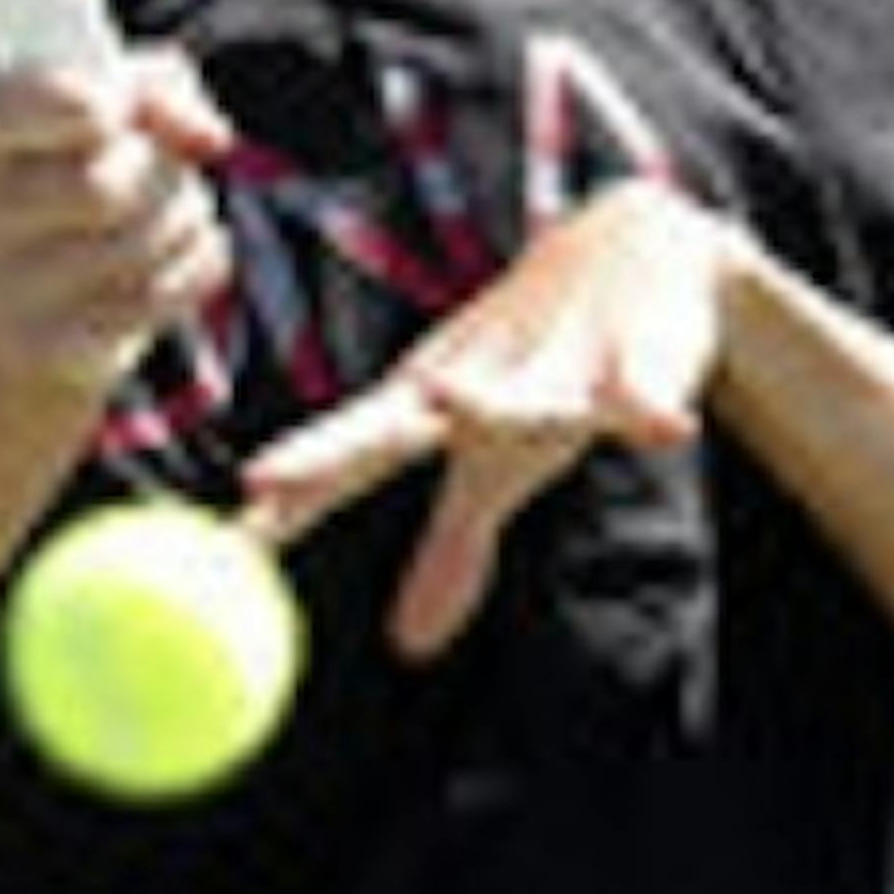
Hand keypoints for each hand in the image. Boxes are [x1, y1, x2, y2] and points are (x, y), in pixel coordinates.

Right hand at [0, 48, 233, 388]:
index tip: (119, 113)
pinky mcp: (42, 351)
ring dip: (186, 210)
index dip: (112, 100)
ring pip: (139, 241)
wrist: (31, 299)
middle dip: (157, 168)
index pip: (51, 101)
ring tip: (173, 206)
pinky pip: (159, 296)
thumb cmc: (68, 171)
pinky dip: (196, 261)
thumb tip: (211, 139)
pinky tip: (179, 252)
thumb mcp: (95, 102)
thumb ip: (153, 87)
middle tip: (158, 165)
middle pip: (103, 188)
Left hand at [241, 178, 745, 658]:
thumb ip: (453, 546)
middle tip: (266, 480)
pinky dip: (650, 400)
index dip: (293, 492)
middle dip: (330, 451)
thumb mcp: (501, 462)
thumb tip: (405, 646)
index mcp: (438, 401)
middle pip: (396, 420)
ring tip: (452, 402)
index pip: (351, 454)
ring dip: (487, 402)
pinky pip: (647, 381)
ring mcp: (558, 361)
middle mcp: (480, 376)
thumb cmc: (550, 363)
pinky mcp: (644, 351)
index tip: (229, 538)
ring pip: (521, 392)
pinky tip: (663, 423)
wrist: (643, 246)